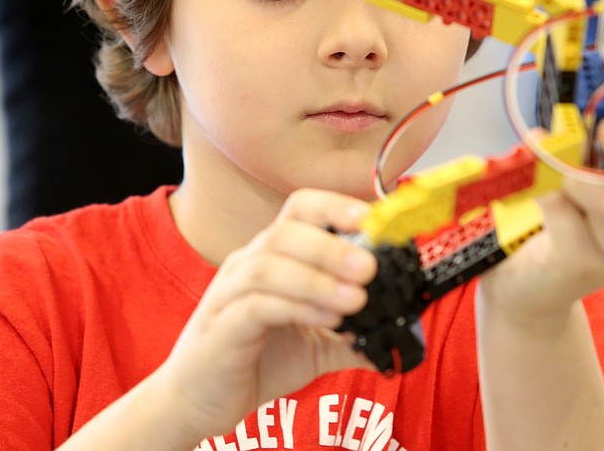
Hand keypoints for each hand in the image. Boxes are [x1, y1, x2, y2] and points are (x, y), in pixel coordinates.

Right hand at [153, 189, 377, 439]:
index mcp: (273, 255)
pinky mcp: (220, 328)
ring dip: (317, 278)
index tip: (375, 220)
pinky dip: (295, 308)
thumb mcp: (318, 342)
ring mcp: (229, 294)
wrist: (201, 398)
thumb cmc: (258, 358)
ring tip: (356, 298)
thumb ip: (355, 331)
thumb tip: (402, 327)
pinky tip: (327, 321)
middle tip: (370, 267)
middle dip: (332, 245)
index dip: (337, 206)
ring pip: (269, 265)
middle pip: (285, 231)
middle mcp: (247, 264)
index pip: (301, 208)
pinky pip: (255, 306)